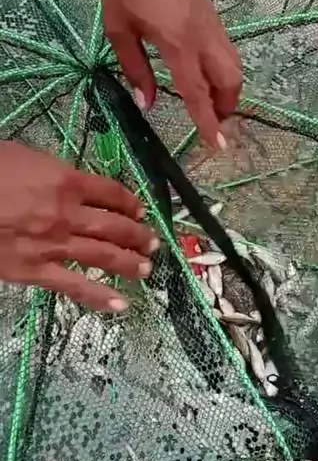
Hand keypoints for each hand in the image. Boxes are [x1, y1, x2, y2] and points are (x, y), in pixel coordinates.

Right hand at [0, 141, 158, 310]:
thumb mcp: (20, 156)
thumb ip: (48, 171)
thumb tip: (63, 180)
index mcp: (65, 180)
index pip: (109, 191)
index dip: (129, 200)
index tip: (140, 208)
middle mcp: (68, 213)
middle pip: (114, 225)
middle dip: (138, 234)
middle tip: (154, 242)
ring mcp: (54, 245)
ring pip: (103, 255)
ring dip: (129, 261)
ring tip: (147, 267)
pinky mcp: (36, 271)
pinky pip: (74, 286)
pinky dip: (100, 297)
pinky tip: (121, 304)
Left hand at [86, 0, 242, 149]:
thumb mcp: (118, 29)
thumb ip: (135, 69)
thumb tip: (147, 103)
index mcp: (177, 43)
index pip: (197, 92)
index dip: (207, 123)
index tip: (216, 146)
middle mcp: (202, 36)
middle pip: (230, 82)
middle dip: (226, 108)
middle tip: (211, 123)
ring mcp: (211, 24)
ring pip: (233, 67)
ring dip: (227, 90)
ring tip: (209, 103)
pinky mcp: (211, 15)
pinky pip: (226, 51)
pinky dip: (223, 71)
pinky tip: (203, 74)